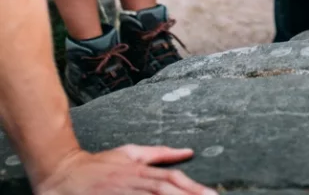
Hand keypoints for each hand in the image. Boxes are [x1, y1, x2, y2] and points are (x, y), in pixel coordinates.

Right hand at [35, 146, 215, 194]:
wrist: (63, 173)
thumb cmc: (98, 165)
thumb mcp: (130, 154)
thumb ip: (159, 154)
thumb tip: (187, 152)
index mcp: (140, 170)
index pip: (172, 179)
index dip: (193, 187)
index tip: (211, 194)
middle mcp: (133, 183)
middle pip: (166, 191)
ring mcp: (122, 194)